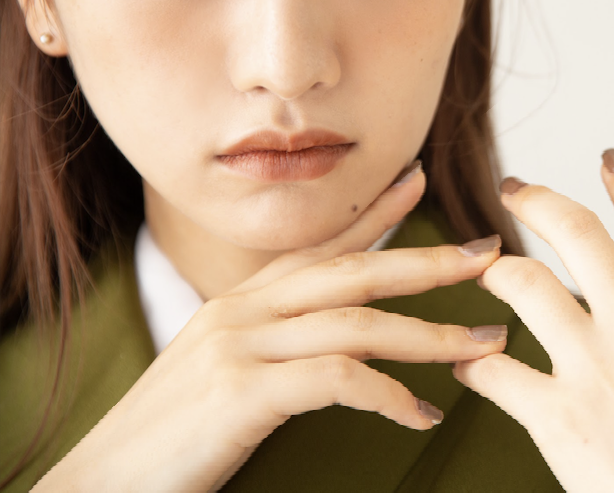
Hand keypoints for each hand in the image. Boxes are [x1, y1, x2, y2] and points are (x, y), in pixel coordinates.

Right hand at [34, 163, 509, 491]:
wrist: (96, 485)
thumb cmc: (168, 437)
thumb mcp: (221, 371)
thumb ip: (272, 344)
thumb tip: (324, 342)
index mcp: (242, 303)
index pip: (320, 246)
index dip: (373, 212)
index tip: (420, 179)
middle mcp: (244, 312)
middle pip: (354, 272)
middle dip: (428, 260)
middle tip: (490, 254)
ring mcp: (242, 347)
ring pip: (358, 323)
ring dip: (431, 334)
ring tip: (487, 346)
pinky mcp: (243, 393)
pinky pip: (338, 380)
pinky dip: (389, 394)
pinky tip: (423, 415)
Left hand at [454, 150, 613, 492]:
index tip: (611, 164)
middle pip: (578, 236)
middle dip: (540, 200)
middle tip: (520, 191)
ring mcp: (594, 373)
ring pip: (526, 287)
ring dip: (499, 269)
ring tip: (488, 268)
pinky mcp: (556, 419)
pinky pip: (496, 371)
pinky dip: (477, 360)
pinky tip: (471, 358)